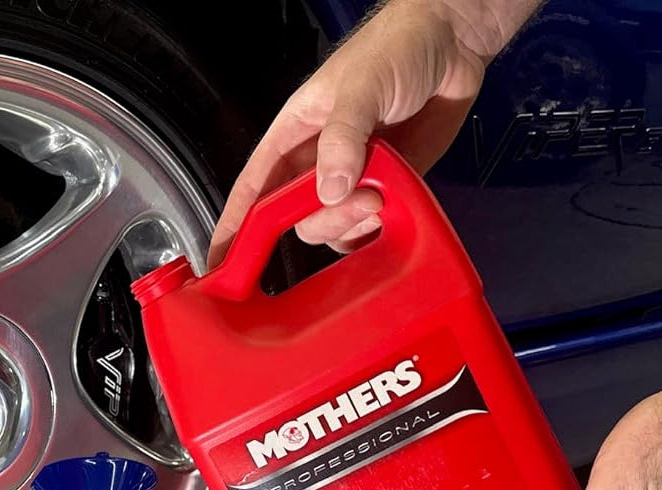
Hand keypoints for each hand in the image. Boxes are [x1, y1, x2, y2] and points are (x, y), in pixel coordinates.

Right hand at [208, 0, 537, 265]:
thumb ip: (342, 138)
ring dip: (353, 222)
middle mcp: (316, 163)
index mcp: (294, 135)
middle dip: (323, 218)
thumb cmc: (397, 46)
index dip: (234, 227)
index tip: (220, 262)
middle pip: (295, 218)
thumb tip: (329, 190)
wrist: (455, 42)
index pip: (253, 188)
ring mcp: (350, 179)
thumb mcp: (360, 86)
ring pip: (330, 229)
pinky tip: (391, 203)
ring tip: (382, 192)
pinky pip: (366, 230)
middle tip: (360, 196)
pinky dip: (376, 228)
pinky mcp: (384, 190)